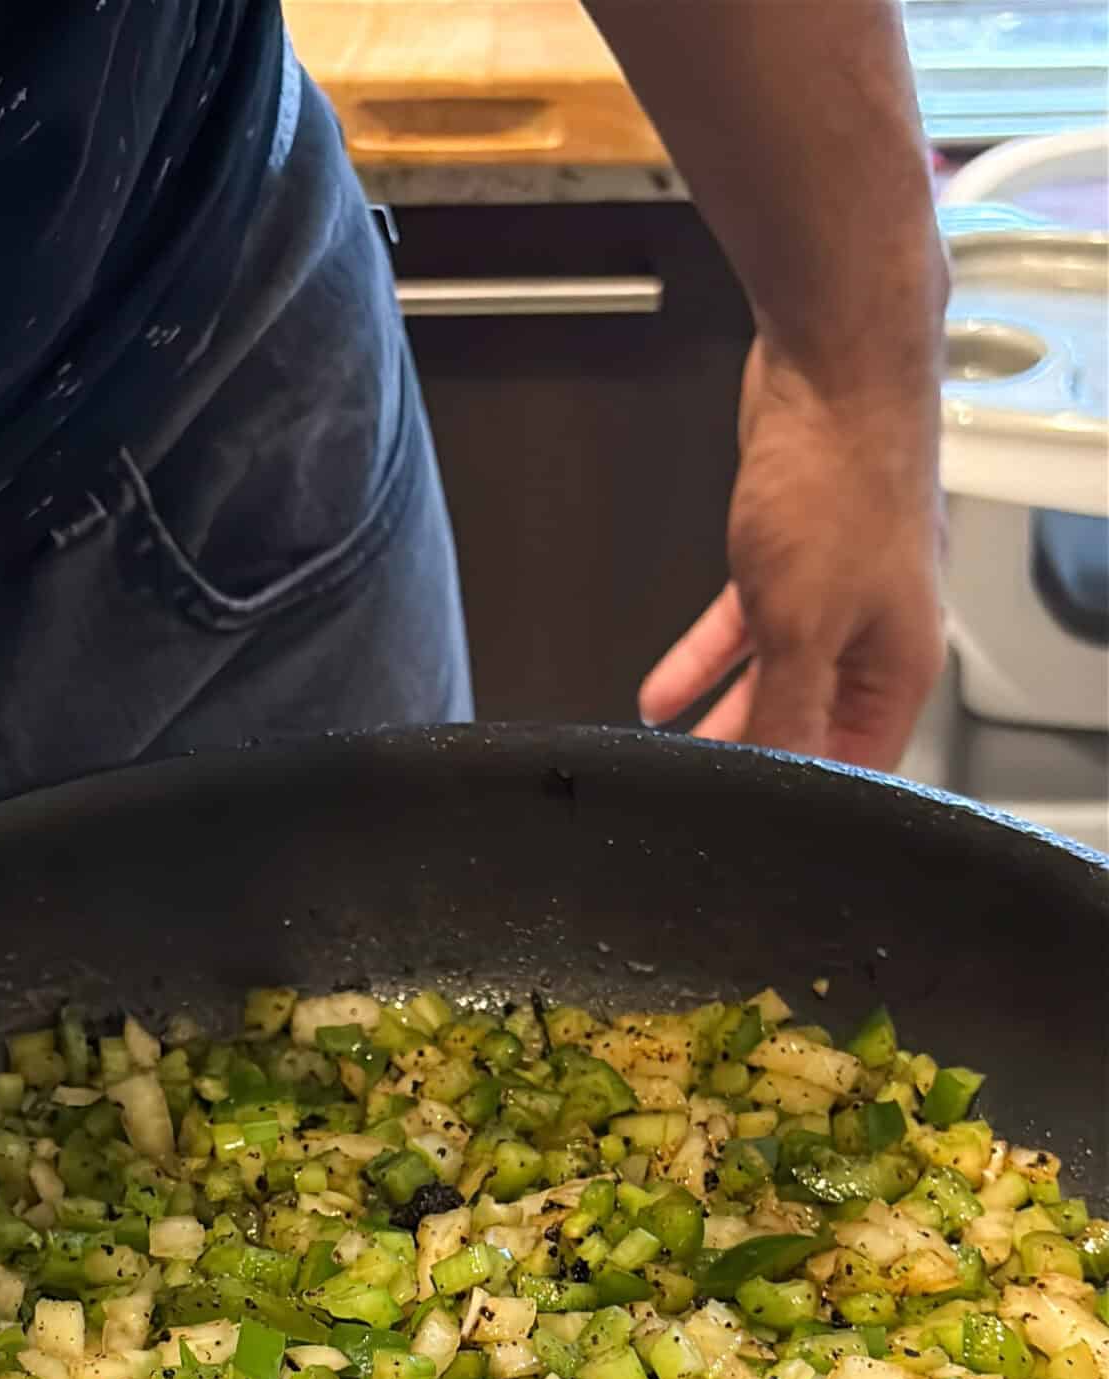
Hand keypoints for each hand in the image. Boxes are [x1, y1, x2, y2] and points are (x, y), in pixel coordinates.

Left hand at [639, 338, 943, 768]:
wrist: (834, 368)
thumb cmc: (840, 482)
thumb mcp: (801, 626)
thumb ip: (788, 711)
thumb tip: (779, 775)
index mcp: (901, 665)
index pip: (860, 764)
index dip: (811, 799)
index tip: (760, 825)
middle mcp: (877, 634)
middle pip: (813, 723)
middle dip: (756, 755)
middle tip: (705, 793)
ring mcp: (837, 592)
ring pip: (776, 675)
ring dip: (722, 713)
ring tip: (675, 755)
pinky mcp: (796, 555)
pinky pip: (747, 627)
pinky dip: (706, 658)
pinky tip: (663, 691)